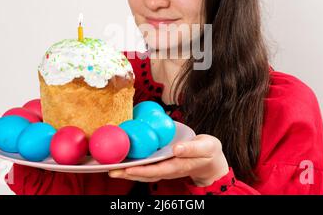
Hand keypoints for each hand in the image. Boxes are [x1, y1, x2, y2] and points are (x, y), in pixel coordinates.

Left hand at [108, 134, 229, 186]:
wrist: (211, 159)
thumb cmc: (209, 152)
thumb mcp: (206, 146)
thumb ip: (192, 148)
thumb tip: (177, 148)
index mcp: (178, 166)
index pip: (156, 170)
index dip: (141, 171)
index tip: (127, 169)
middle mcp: (168, 169)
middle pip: (145, 174)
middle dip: (127, 173)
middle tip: (111, 170)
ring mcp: (165, 168)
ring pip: (143, 172)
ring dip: (127, 171)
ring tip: (112, 167)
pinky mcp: (163, 163)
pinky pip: (146, 166)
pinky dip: (134, 165)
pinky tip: (124, 160)